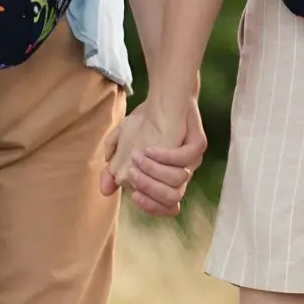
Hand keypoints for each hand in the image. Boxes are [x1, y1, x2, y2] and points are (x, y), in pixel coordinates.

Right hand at [99, 97, 205, 217]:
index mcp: (167, 179)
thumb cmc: (145, 123)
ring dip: (154, 171)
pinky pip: (185, 158)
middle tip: (131, 173)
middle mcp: (182, 173)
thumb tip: (105, 191)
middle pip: (172, 198)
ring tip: (137, 157)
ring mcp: (192, 160)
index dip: (150, 206)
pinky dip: (165, 156)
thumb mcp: (123, 144)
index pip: (164, 206)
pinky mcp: (198, 144)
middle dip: (149, 189)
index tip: (133, 195)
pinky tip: (149, 148)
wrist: (164, 96)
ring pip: (178, 180)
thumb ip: (113, 167)